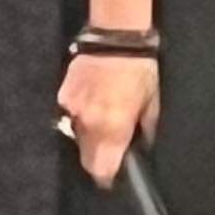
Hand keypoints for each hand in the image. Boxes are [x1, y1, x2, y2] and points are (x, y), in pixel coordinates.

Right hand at [57, 52, 159, 187]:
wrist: (117, 36)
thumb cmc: (141, 70)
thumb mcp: (152, 103)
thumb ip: (144, 130)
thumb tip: (141, 146)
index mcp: (112, 127)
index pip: (101, 168)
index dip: (106, 176)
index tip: (111, 178)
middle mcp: (88, 122)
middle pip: (85, 156)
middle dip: (97, 157)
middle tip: (110, 149)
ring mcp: (71, 108)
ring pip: (76, 135)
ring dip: (88, 135)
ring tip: (103, 118)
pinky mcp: (62, 93)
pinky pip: (70, 113)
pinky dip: (80, 113)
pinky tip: (93, 100)